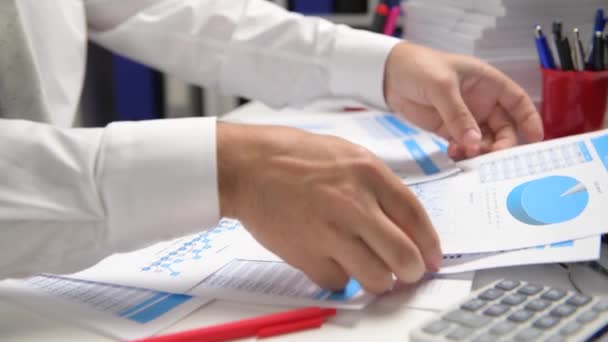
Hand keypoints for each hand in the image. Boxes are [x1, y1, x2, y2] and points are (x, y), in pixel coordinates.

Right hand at [217, 122, 441, 293]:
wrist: (247, 166)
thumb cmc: (293, 156)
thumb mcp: (346, 154)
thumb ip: (376, 186)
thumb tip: (401, 222)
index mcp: (369, 174)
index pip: (416, 218)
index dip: (431, 245)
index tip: (432, 258)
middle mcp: (355, 204)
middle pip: (404, 256)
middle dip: (412, 272)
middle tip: (408, 274)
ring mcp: (331, 232)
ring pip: (376, 278)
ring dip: (379, 281)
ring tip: (371, 272)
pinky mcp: (307, 255)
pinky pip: (337, 283)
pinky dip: (339, 279)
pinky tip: (331, 262)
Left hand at [384, 42, 543, 158]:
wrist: (388, 75)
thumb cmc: (419, 67)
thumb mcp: (442, 86)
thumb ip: (458, 114)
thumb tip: (475, 142)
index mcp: (487, 82)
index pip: (517, 101)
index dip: (530, 119)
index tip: (536, 138)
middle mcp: (481, 101)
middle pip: (504, 127)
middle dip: (502, 143)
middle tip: (492, 155)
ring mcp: (466, 117)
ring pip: (484, 140)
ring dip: (480, 151)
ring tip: (467, 155)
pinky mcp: (448, 129)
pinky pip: (464, 146)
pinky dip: (463, 153)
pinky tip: (455, 154)